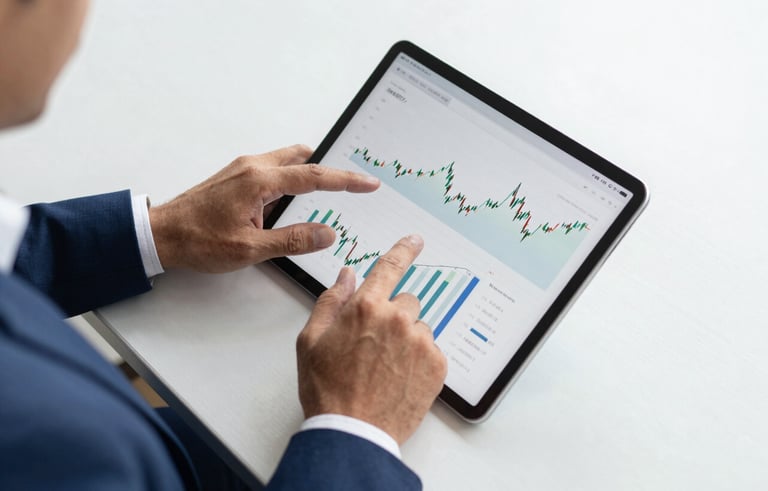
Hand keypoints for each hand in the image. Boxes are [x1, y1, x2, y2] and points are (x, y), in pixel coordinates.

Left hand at [148, 144, 379, 271]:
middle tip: (351, 185)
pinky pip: (273, 170)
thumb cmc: (198, 241)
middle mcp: (252, 166)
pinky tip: (290, 204)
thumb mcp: (250, 248)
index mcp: (259, 181)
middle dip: (330, 171)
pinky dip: (290, 180)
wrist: (160, 234)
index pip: (314, 177)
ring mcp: (242, 168)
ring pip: (287, 161)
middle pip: (303, 158)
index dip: (346, 181)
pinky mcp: (236, 176)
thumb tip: (326, 233)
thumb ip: (293, 240)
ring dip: (307, 175)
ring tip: (324, 198)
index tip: (368, 183)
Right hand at [296, 235, 447, 444]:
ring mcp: (421, 342)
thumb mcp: (311, 340)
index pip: (390, 267)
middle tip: (375, 345)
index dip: (404, 250)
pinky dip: (419, 360)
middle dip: (392, 316)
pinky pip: (431, 351)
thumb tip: (348, 276)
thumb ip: (331, 301)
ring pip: (419, 328)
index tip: (415, 240)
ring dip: (406, 339)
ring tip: (385, 368)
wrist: (353, 432)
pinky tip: (399, 378)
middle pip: (405, 302)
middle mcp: (398, 319)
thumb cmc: (327, 389)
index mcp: (366, 307)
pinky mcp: (437, 365)